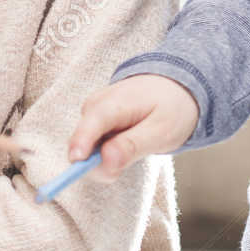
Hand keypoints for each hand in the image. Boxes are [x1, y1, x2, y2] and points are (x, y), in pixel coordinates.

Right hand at [65, 75, 199, 181]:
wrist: (172, 86)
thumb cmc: (170, 108)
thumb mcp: (162, 131)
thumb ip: (133, 146)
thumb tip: (106, 162)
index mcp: (112, 104)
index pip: (89, 126)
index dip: (80, 146)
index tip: (77, 164)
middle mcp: (94, 106)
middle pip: (82, 146)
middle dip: (102, 164)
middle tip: (135, 158)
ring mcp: (91, 112)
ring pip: (87, 149)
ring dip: (108, 158)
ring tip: (138, 143)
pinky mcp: (92, 121)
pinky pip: (93, 146)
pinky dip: (109, 152)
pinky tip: (129, 140)